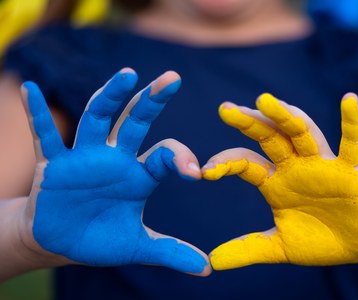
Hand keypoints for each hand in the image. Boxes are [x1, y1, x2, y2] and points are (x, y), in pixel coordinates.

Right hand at [19, 69, 210, 274]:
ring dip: (110, 97)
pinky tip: (30, 88)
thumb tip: (207, 269)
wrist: (61, 242)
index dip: (181, 159)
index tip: (195, 172)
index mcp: (140, 174)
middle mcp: (116, 158)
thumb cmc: (101, 237)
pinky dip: (36, 114)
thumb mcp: (137, 246)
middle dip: (152, 100)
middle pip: (136, 121)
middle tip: (172, 78)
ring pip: (98, 118)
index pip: (166, 156)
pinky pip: (45, 135)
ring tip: (127, 75)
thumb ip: (170, 252)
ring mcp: (85, 157)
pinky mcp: (54, 164)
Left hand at [203, 93, 357, 269]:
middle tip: (226, 109)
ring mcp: (323, 165)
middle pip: (270, 137)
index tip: (205, 171)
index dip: (226, 164)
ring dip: (286, 116)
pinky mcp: (352, 170)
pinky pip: (352, 143)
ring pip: (303, 133)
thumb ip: (249, 249)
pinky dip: (352, 122)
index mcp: (276, 182)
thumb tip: (212, 262)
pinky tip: (349, 99)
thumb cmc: (320, 240)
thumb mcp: (281, 247)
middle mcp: (296, 167)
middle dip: (250, 123)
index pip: (246, 163)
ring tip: (265, 100)